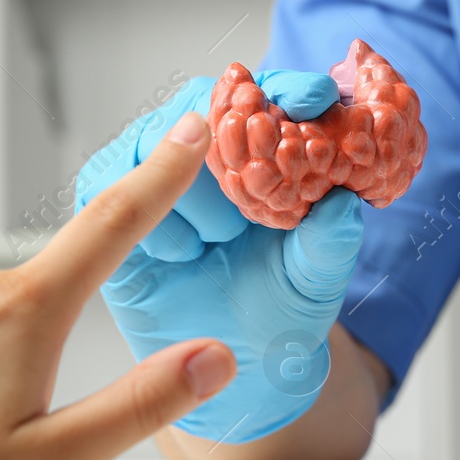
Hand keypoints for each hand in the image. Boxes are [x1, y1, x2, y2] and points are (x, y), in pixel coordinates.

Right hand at [76, 72, 363, 445]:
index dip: (286, 90)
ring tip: (222, 237)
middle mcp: (202, 158)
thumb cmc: (282, 308)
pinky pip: (113, 189)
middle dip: (227, 136)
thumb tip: (346, 205)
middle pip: (197, 105)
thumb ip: (330, 243)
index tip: (316, 99)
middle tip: (252, 182)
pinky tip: (184, 255)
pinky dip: (152, 219)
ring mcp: (152, 182)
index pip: (265, 97)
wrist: (237, 370)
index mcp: (258, 151)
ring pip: (153, 143)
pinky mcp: (113, 218)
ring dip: (193, 188)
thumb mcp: (315, 279)